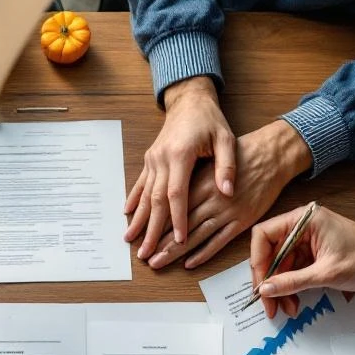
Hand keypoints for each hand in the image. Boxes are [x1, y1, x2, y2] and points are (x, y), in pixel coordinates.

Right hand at [126, 77, 234, 255]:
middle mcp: (162, 159)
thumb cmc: (210, 120)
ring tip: (130, 241)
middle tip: (146, 253)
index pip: (177, 194)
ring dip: (138, 220)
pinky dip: (134, 200)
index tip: (179, 241)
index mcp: (181, 154)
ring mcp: (153, 160)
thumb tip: (228, 192)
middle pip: (156, 201)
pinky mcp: (151, 160)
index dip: (177, 219)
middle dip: (151, 229)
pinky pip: (141, 184)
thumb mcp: (225, 139)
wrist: (189, 100)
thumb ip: (226, 166)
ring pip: (144, 195)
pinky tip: (127, 214)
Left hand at [146, 120, 312, 270]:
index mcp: (201, 183)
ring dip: (176, 251)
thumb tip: (168, 192)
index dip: (156, 222)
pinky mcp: (242, 221)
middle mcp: (212, 199)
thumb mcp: (211, 161)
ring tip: (158, 262)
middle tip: (144, 255)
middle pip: (180, 224)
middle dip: (160, 242)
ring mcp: (227, 212)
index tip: (141, 233)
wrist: (272, 155)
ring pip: (196, 235)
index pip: (172, 207)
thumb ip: (192, 179)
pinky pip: (219, 241)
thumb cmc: (241, 155)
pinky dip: (204, 253)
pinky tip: (189, 263)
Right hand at [250, 206, 354, 317]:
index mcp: (304, 219)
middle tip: (269, 305)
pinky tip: (293, 301)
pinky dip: (291, 286)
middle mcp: (301, 225)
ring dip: (280, 287)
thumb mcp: (326, 274)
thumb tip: (264, 290)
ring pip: (280, 264)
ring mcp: (306, 238)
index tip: (260, 284)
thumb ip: (292, 281)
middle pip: (270, 252)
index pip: (264, 235)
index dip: (258, 261)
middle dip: (269, 280)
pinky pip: (293, 268)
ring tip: (286, 308)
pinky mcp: (312, 251)